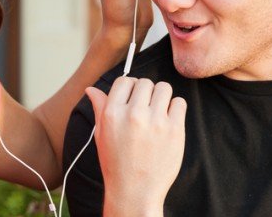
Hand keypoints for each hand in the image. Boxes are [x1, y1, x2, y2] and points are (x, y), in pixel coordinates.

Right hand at [85, 77, 186, 213]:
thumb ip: (99, 108)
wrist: (135, 192)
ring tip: (157, 114)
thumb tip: (91, 89)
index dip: (130, 87)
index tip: (133, 97)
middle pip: (146, 83)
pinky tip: (168, 122)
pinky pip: (180, 103)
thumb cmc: (116, 164)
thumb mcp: (101, 135)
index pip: (124, 80)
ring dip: (161, 98)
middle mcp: (133, 114)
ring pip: (164, 88)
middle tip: (146, 109)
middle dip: (146, 93)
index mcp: (112, 114)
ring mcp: (155, 121)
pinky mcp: (175, 130)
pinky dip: (175, 109)